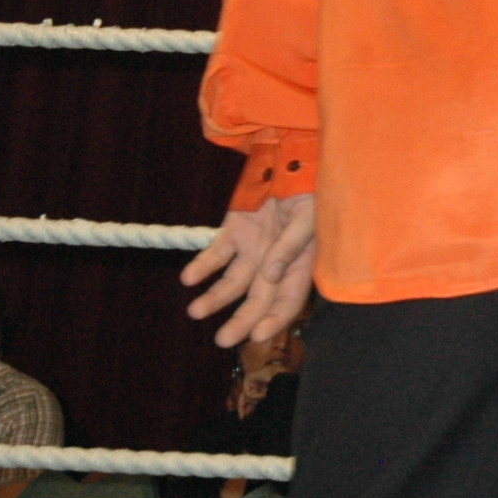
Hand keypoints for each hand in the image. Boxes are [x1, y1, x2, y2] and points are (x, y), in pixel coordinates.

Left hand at [184, 192, 317, 350]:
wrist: (289, 157)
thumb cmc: (308, 188)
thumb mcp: (307, 216)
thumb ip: (292, 246)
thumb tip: (271, 275)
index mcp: (300, 263)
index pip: (288, 300)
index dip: (274, 320)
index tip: (256, 335)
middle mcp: (274, 263)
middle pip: (257, 299)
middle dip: (241, 321)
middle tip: (222, 340)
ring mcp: (253, 249)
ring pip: (231, 282)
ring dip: (214, 298)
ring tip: (195, 311)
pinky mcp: (234, 233)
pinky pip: (215, 254)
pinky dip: (202, 267)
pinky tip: (188, 279)